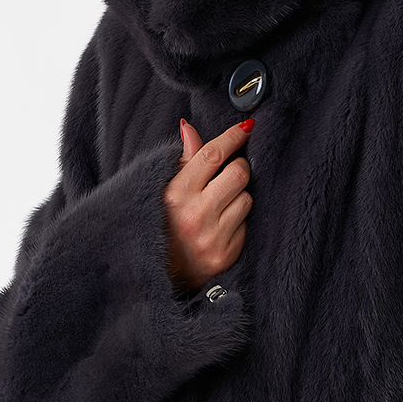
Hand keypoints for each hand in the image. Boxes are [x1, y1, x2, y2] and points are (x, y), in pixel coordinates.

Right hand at [163, 118, 254, 295]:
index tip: (246, 128)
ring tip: (219, 205)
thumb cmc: (160, 223)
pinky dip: (238, 221)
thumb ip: (183, 158)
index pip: (212, 155)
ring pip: (247, 198)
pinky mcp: (225, 256)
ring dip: (238, 196)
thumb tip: (189, 127)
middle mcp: (194, 216)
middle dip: (238, 167)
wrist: (156, 274)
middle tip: (229, 172)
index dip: (233, 137)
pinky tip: (220, 226)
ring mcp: (212, 237)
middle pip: (238, 173)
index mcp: (174, 194)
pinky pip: (247, 225)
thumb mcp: (164, 189)